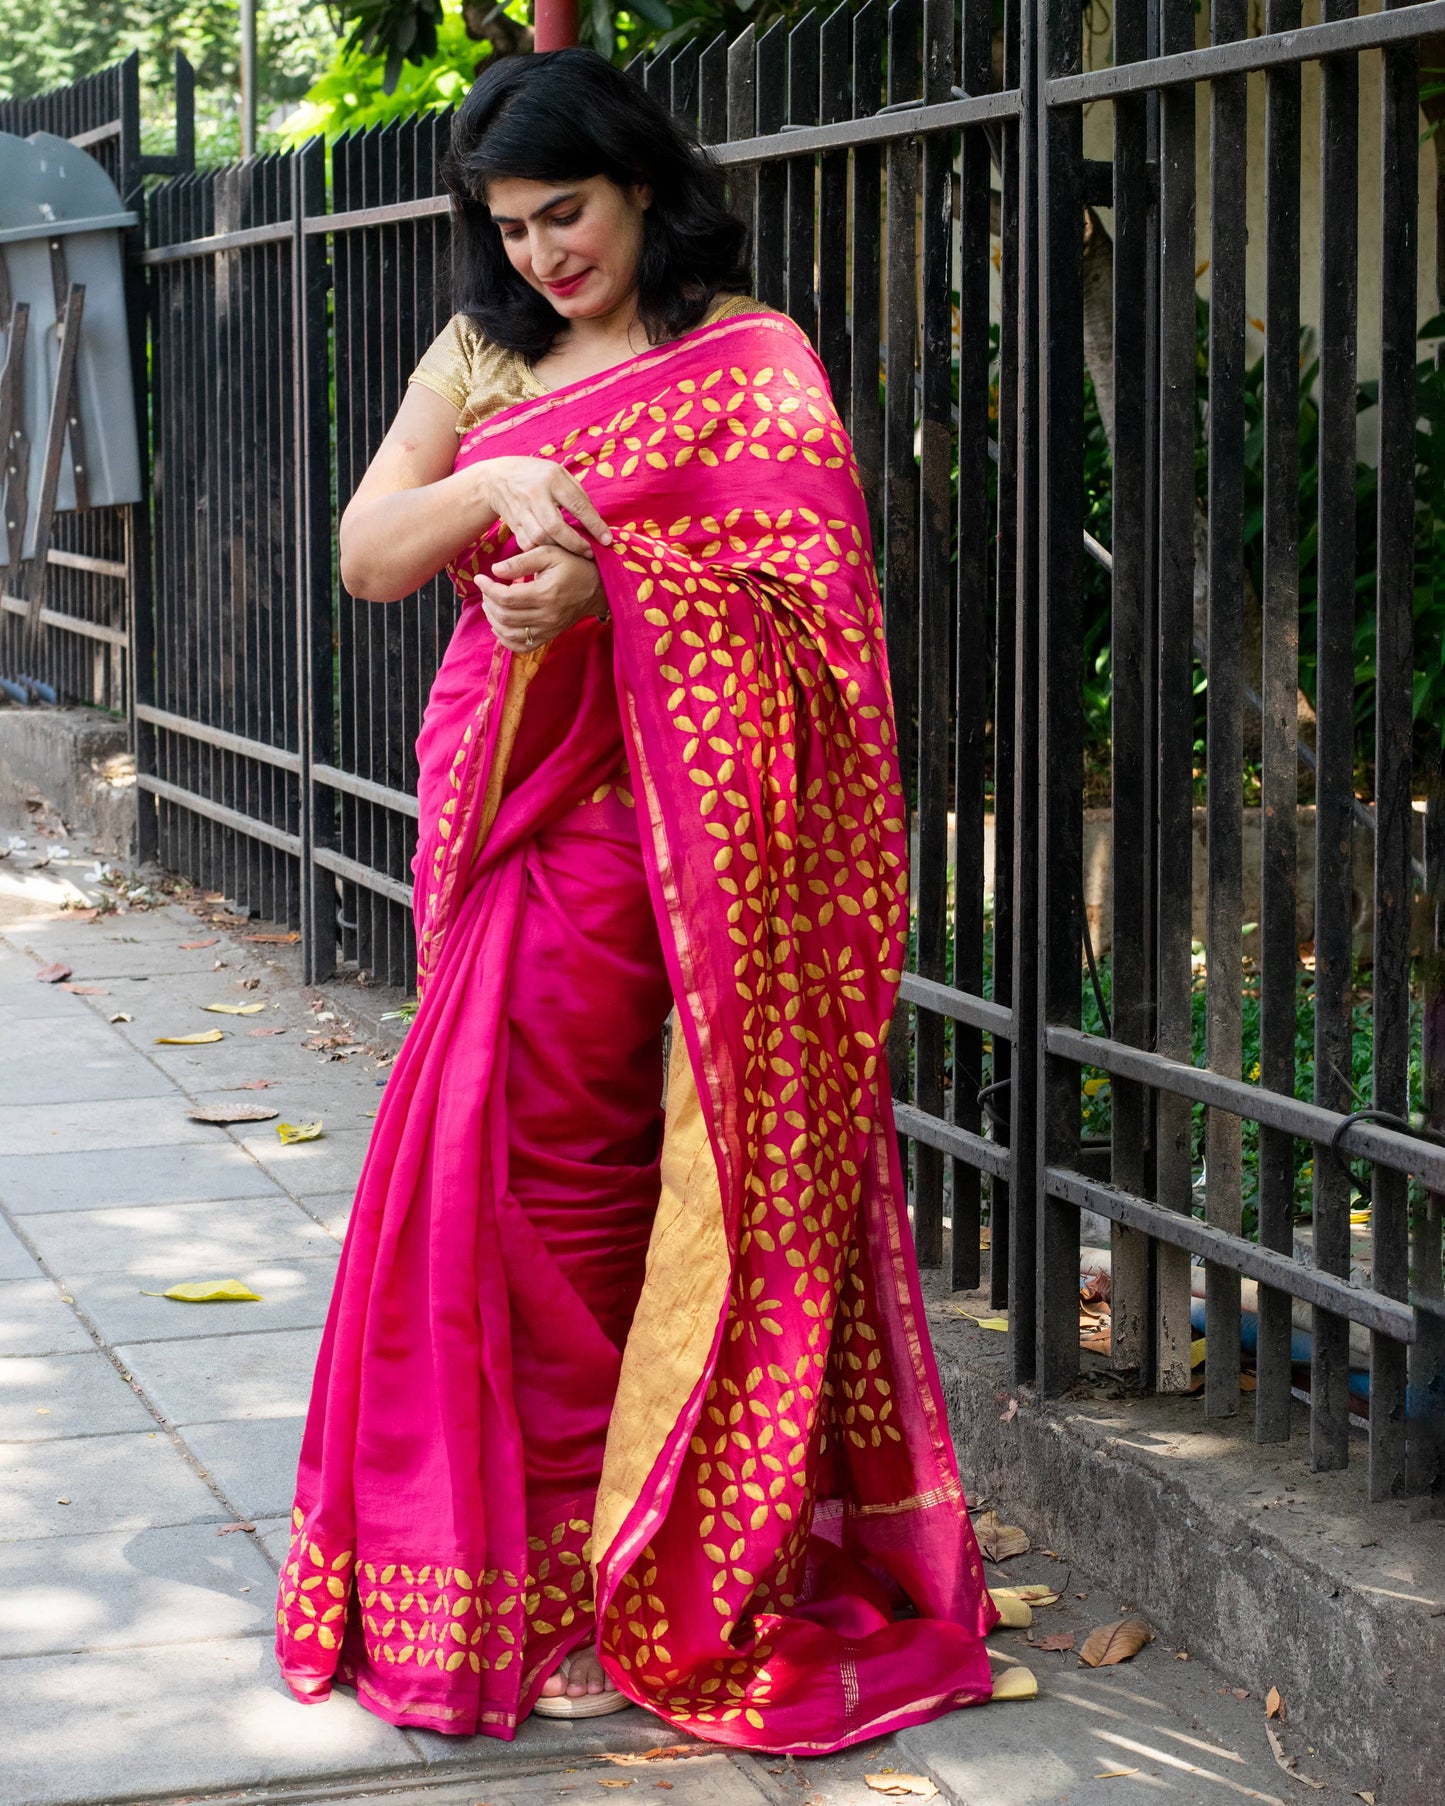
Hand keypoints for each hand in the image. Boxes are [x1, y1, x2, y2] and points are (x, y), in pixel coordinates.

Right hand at [475, 456, 611, 557]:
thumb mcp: (558, 473)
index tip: (607, 540)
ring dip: (560, 549)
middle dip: (575, 544)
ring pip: (540, 538)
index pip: (577, 505)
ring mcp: (521, 511)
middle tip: (590, 552)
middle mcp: (535, 495)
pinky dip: (543, 551)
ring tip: (574, 553)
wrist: (496, 479)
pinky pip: (528, 544)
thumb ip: (577, 494)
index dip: (594, 525)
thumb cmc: (536, 475)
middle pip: (555, 527)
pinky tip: (554, 551)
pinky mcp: (513, 525)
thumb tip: (596, 520)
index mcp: (552, 478)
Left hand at [477, 544, 606, 651]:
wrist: (597, 588)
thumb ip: (521, 561)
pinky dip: (506, 639)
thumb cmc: (572, 565)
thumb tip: (495, 570)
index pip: (506, 597)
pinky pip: (522, 647)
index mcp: (545, 594)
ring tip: (490, 605)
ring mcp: (548, 629)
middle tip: (486, 590)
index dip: (487, 589)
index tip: (479, 578)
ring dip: (493, 620)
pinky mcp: (549, 636)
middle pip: (505, 617)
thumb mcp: (549, 554)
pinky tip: (500, 625)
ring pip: (509, 633)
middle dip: (488, 603)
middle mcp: (546, 615)